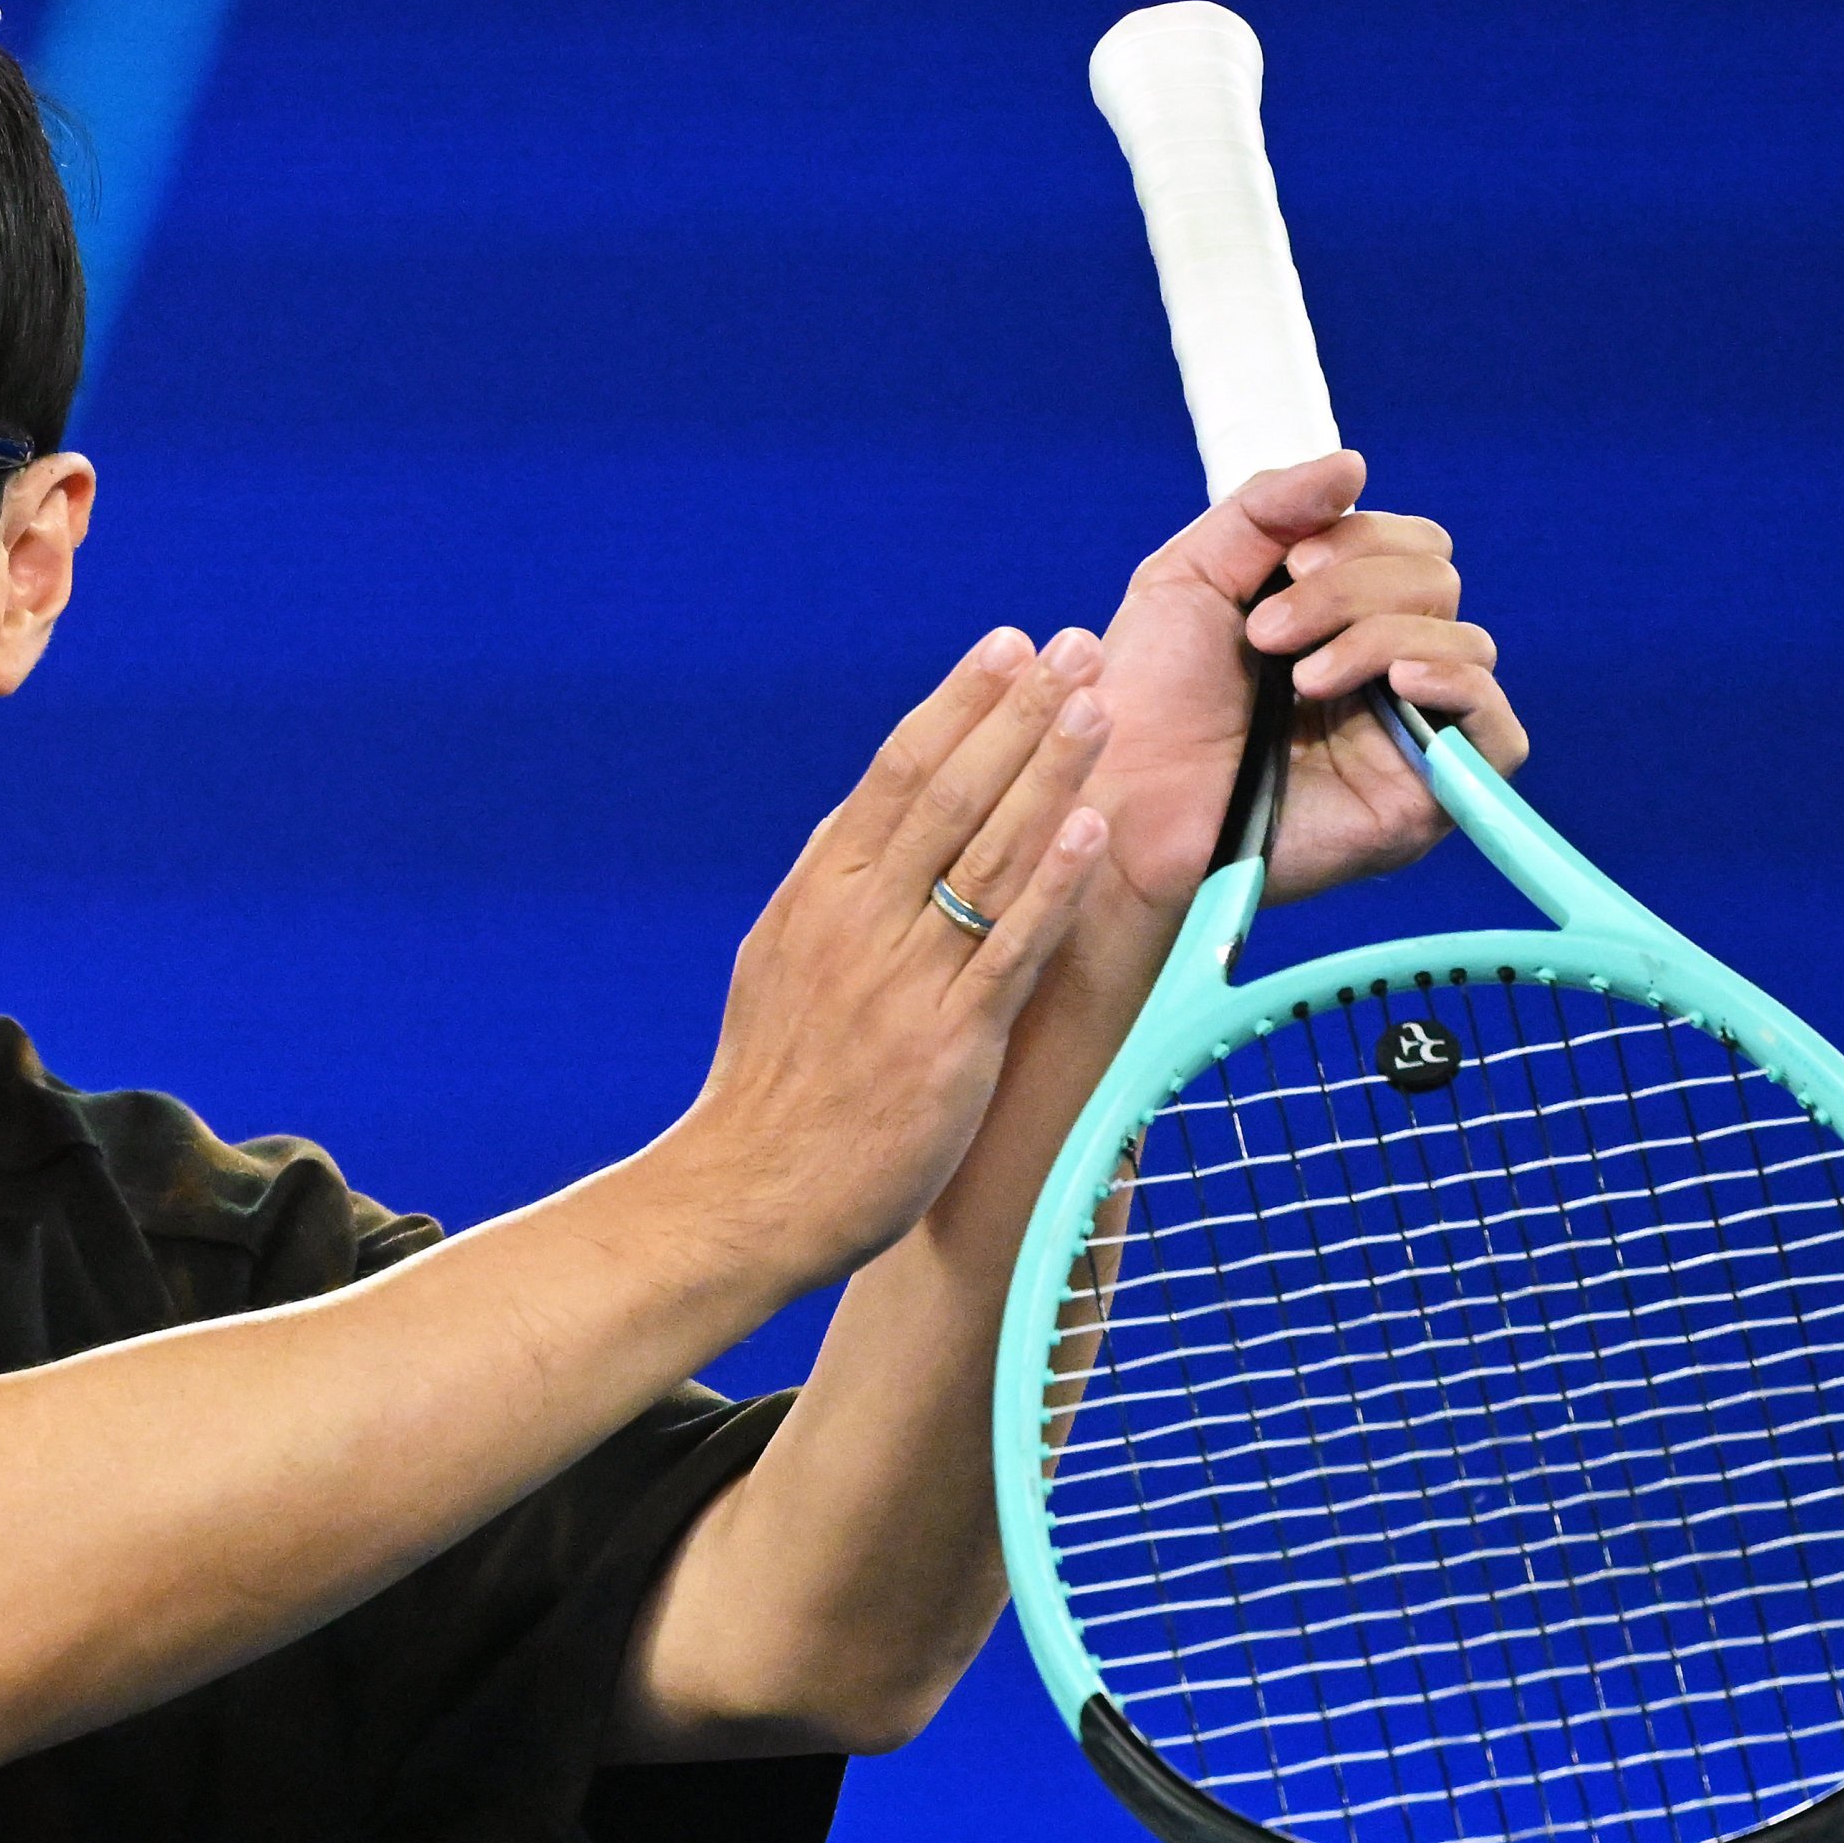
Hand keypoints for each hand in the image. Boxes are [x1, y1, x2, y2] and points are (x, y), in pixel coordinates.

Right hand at [675, 625, 1116, 1289]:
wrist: (747, 1195)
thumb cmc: (772, 1093)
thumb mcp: (779, 967)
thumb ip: (831, 898)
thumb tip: (865, 831)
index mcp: (817, 897)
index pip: (893, 774)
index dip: (956, 704)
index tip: (1005, 647)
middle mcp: (858, 923)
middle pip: (946, 793)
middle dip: (1017, 713)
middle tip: (1074, 646)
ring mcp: (903, 981)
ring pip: (984, 854)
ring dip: (1045, 773)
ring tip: (1095, 705)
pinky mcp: (947, 1045)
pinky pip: (1008, 951)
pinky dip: (1049, 887)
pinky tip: (1089, 832)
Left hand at [1079, 452, 1530, 916]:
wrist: (1121, 802)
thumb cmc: (1143, 700)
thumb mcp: (1190, 575)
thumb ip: (1267, 508)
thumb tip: (1355, 463)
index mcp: (1337, 617)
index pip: (1409, 545)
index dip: (1361, 539)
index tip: (1287, 566)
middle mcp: (1381, 671)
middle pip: (1438, 582)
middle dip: (1356, 588)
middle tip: (1270, 632)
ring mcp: (1408, 732)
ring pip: (1466, 643)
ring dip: (1381, 635)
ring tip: (1301, 678)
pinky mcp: (1425, 798)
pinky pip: (1501, 732)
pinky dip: (1460, 686)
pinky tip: (1398, 681)